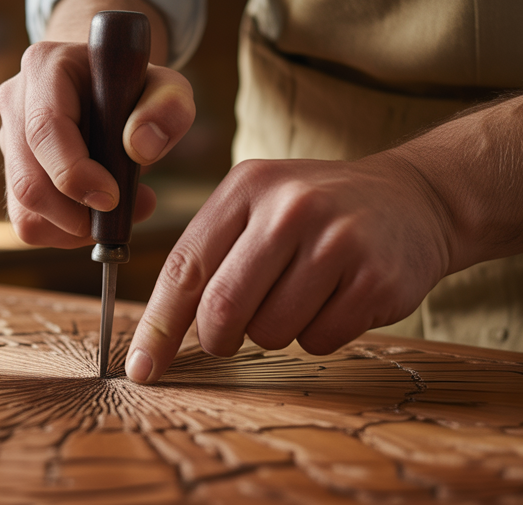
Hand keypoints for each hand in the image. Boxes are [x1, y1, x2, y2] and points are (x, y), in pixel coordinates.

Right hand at [0, 41, 194, 247]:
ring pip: (25, 211)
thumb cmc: (134, 87)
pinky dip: (66, 231)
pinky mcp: (12, 175)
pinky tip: (95, 215)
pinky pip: (29, 221)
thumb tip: (141, 148)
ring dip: (74, 227)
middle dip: (76, 214)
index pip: (45, 130)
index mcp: (45, 68)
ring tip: (115, 213)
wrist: (104, 86)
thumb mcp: (167, 86)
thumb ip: (168, 109)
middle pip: (28, 182)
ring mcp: (8, 141)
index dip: (75, 174)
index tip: (112, 198)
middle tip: (120, 215)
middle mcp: (15, 103)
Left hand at [125, 154, 454, 382]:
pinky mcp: (375, 279)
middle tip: (230, 335)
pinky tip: (336, 299)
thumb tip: (156, 335)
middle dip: (218, 337)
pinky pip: (318, 340)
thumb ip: (209, 255)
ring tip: (300, 295)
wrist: (414, 199)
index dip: (158, 326)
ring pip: (270, 332)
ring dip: (274, 332)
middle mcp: (290, 207)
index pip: (184, 267)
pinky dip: (317, 334)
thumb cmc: (316, 213)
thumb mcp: (258, 206)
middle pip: (223, 307)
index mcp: (247, 187)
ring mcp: (337, 242)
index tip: (141, 368)